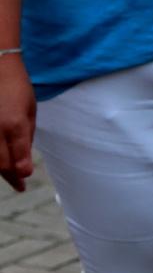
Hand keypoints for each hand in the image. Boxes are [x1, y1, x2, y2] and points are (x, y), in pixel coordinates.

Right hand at [0, 54, 35, 191]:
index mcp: (14, 125)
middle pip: (0, 163)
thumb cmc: (17, 87)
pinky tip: (0, 160)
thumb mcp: (30, 111)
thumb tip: (24, 159)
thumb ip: (26, 136)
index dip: (20, 175)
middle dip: (10, 176)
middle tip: (19, 185)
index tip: (24, 181)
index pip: (18, 160)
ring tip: (10, 175)